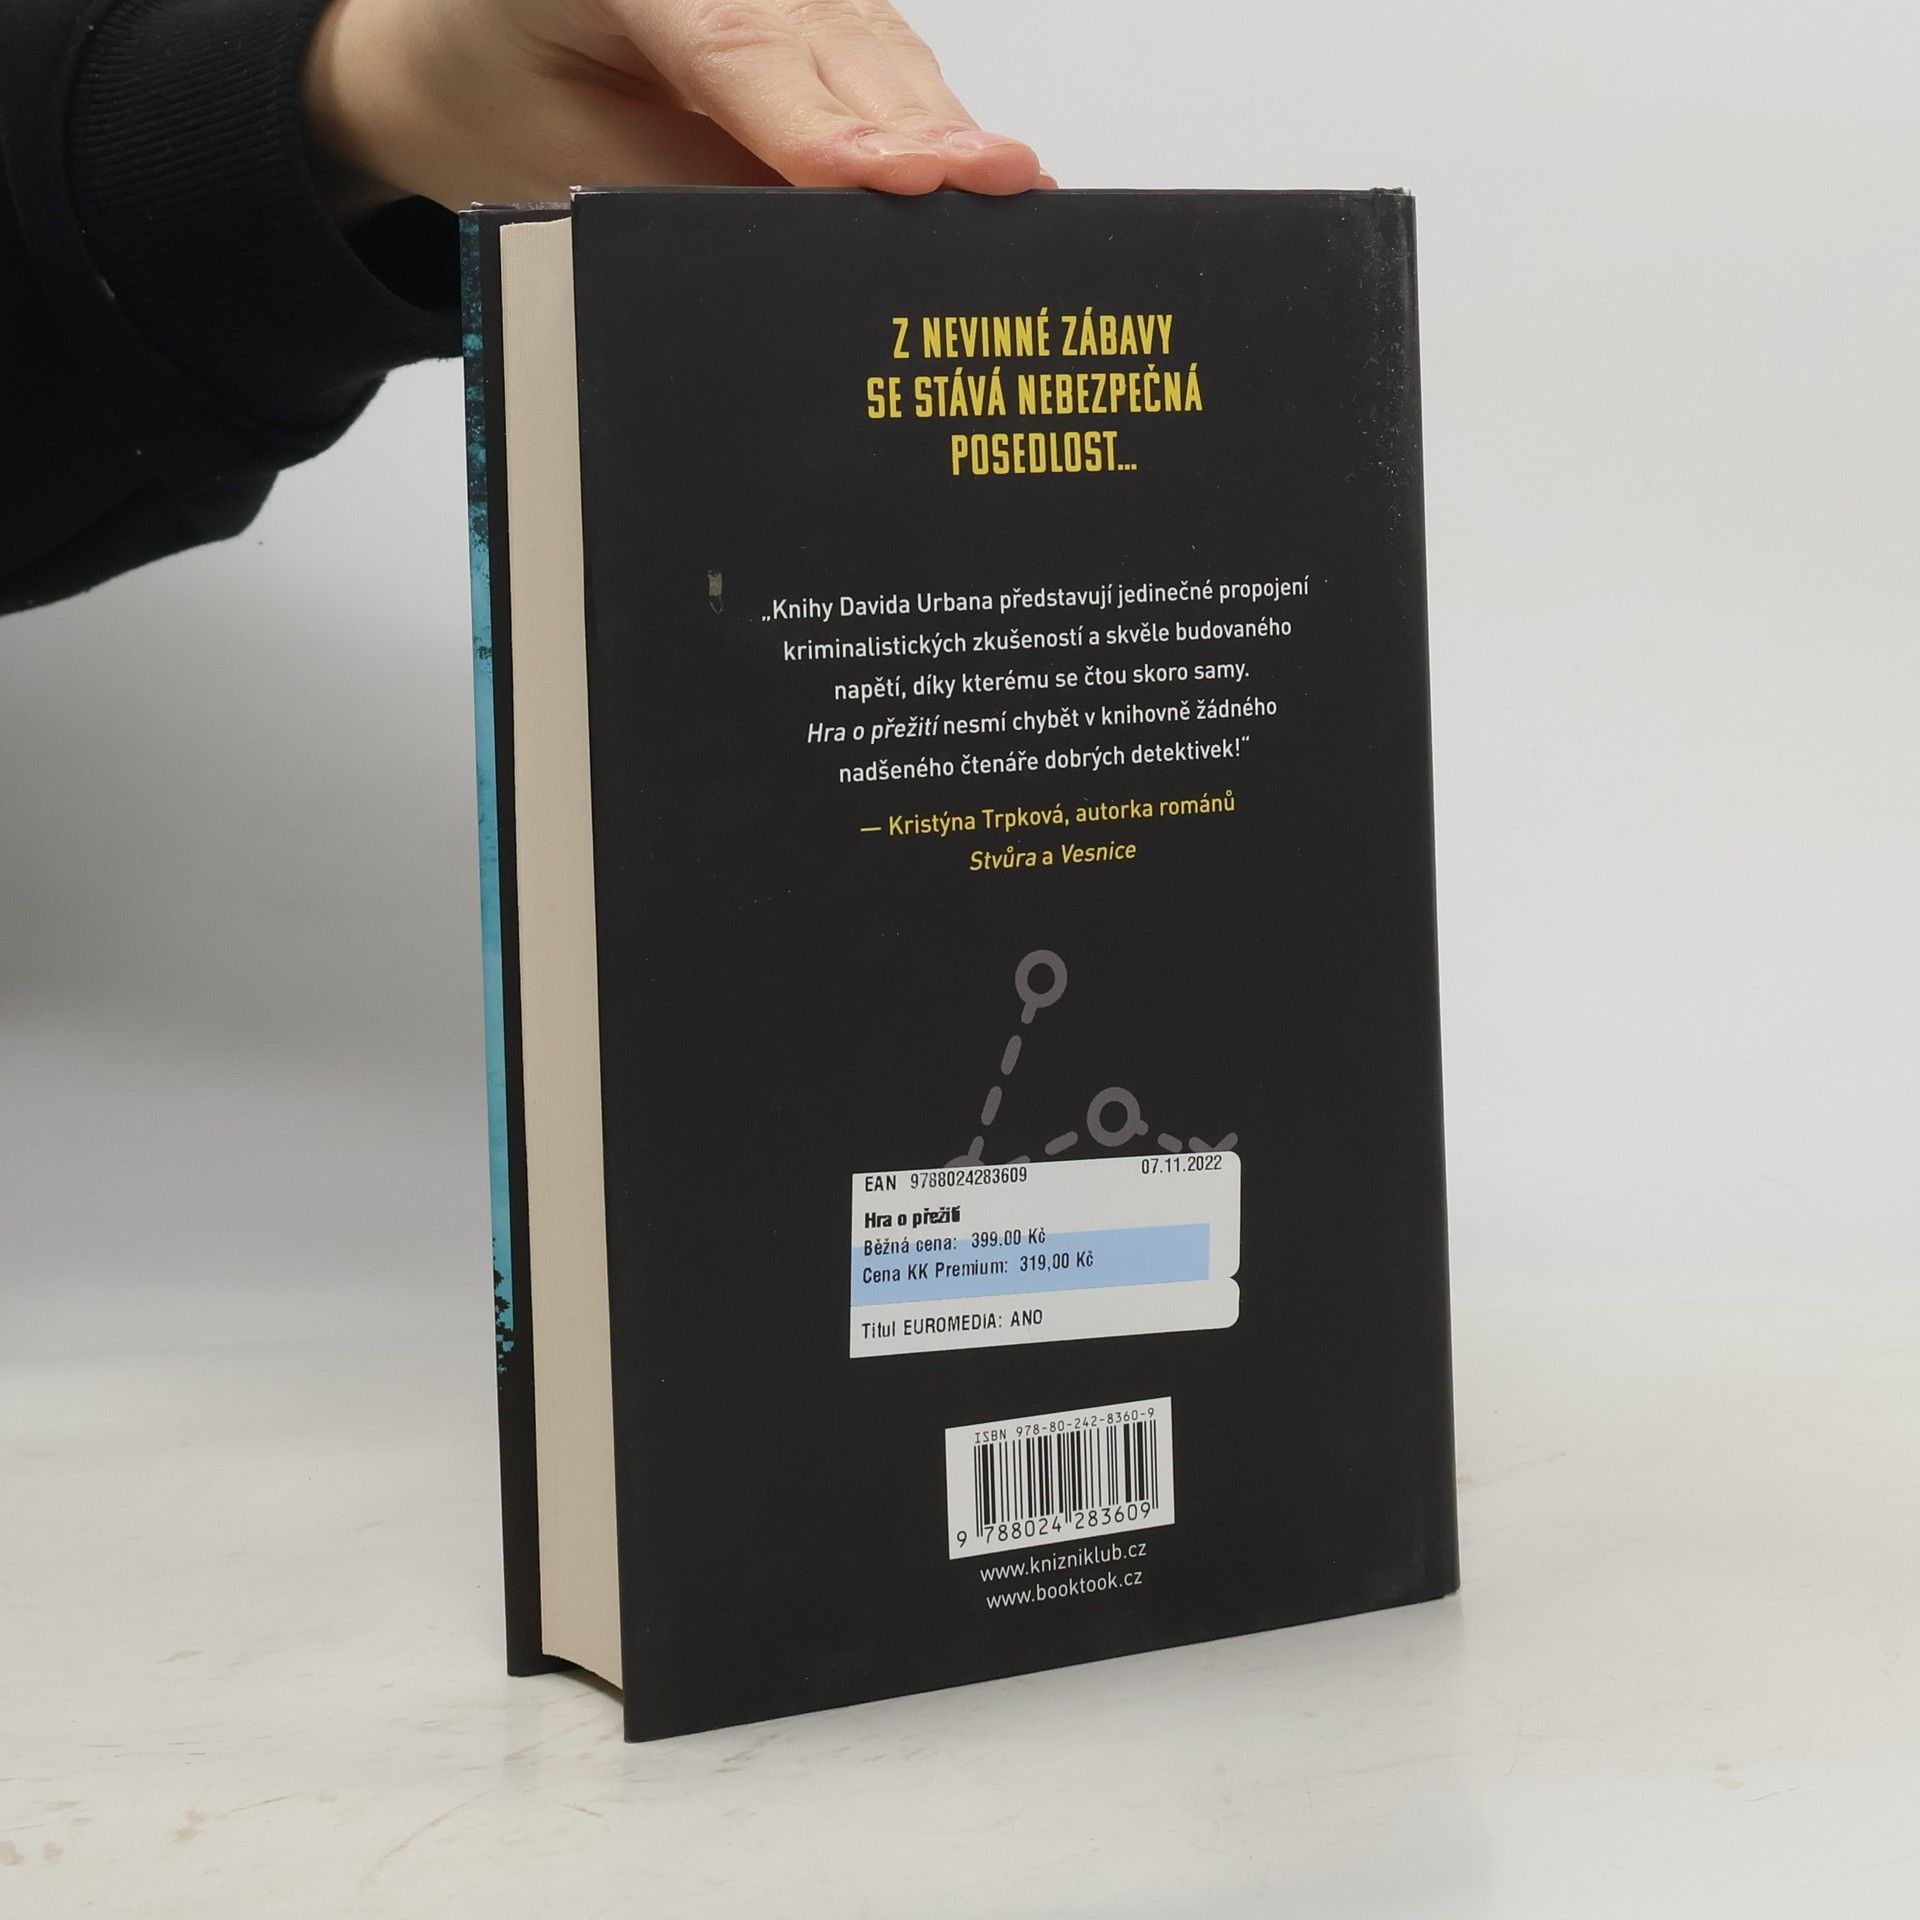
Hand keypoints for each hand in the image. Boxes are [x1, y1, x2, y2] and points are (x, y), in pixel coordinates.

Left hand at [303, 0, 1049, 219]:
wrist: (464, 52)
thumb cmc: (503, 97)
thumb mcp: (565, 164)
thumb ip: (684, 196)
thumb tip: (804, 249)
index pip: (739, 47)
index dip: (822, 121)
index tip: (891, 175)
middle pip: (831, 43)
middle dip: (919, 127)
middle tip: (997, 188)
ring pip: (873, 48)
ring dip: (942, 128)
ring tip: (1013, 188)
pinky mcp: (806, 9)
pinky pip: (878, 58)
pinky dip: (933, 121)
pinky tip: (985, 168)